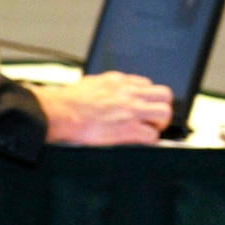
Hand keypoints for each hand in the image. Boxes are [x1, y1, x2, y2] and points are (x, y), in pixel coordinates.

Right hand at [30, 72, 173, 145]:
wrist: (60, 112)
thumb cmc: (67, 102)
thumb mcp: (89, 84)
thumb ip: (104, 87)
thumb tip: (104, 92)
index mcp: (118, 81)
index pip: (147, 85)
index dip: (147, 99)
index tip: (143, 107)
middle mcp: (129, 93)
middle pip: (164, 95)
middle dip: (160, 109)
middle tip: (151, 120)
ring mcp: (131, 110)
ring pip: (164, 113)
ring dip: (158, 124)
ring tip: (147, 131)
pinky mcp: (129, 128)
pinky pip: (152, 136)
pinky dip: (147, 141)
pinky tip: (137, 142)